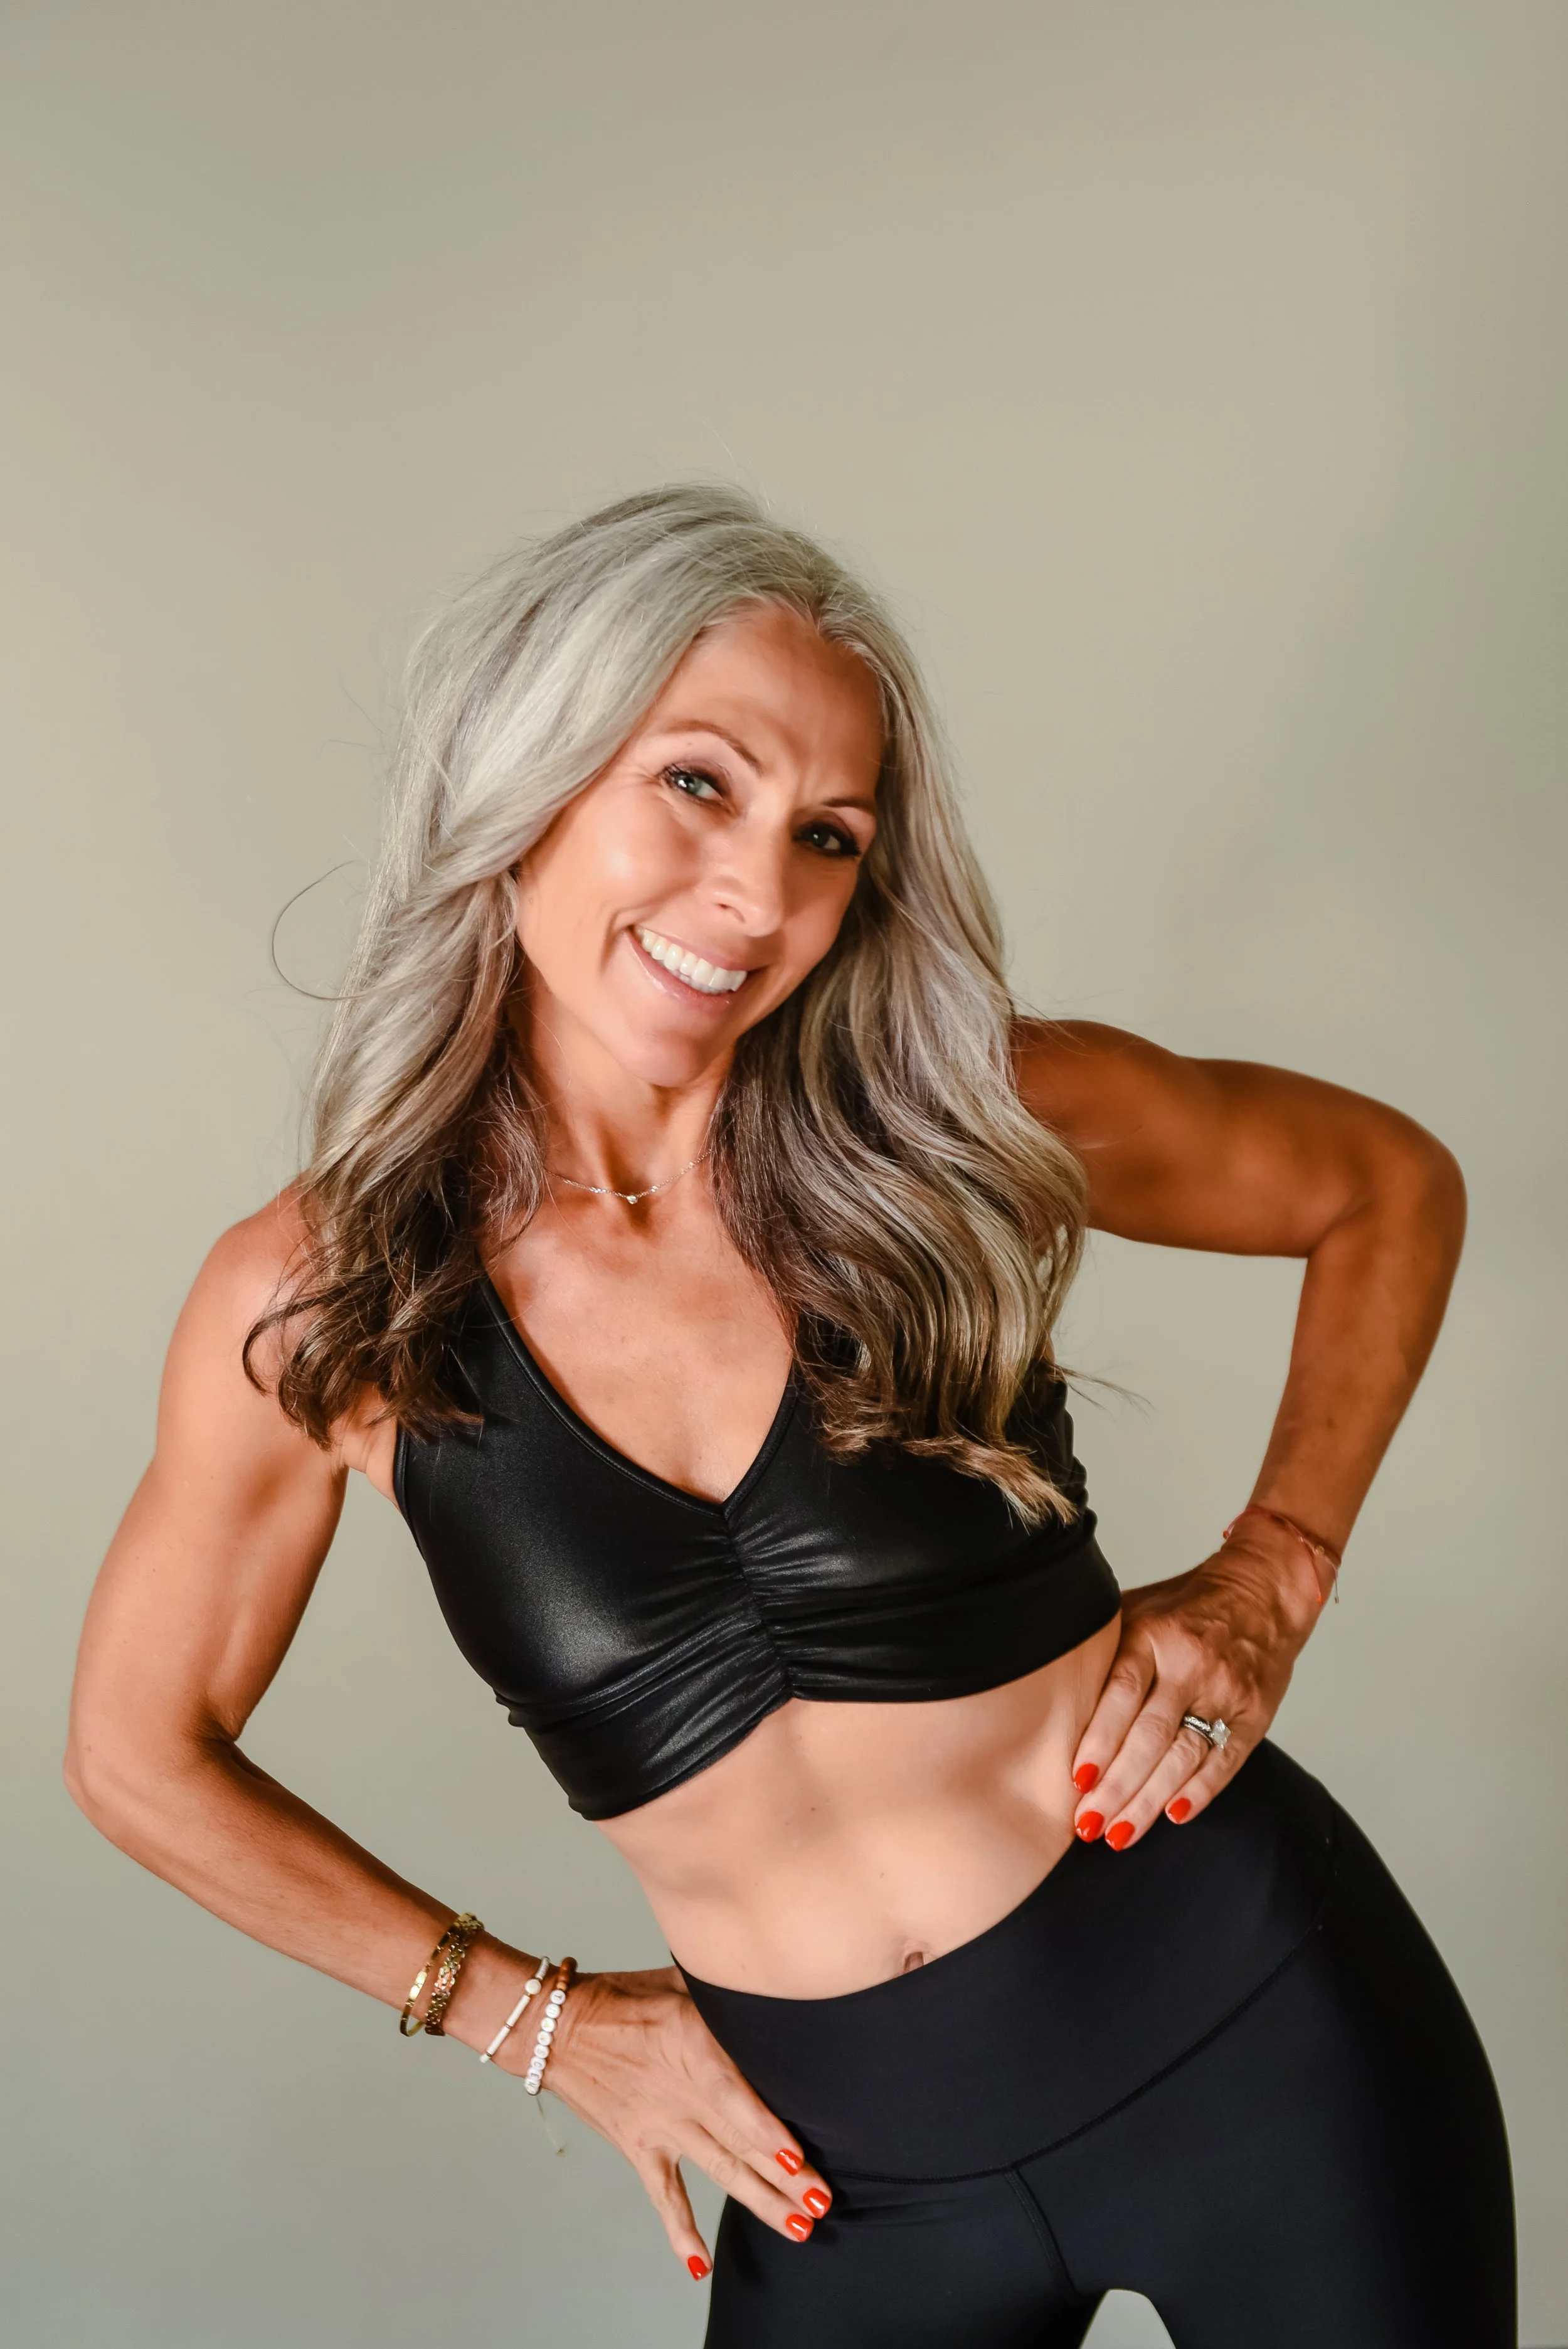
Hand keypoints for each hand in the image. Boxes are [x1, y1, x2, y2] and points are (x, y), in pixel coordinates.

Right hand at [520, 1963, 830, 2275]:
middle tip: (822, 2203)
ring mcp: (658, 2126)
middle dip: (785, 2176)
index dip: (765, 2130)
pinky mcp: (638, 2148)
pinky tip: (700, 2267)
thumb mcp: (678, 1979)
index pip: (733, 2096)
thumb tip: (771, 1986)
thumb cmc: (625, 1997)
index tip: (797, 2158)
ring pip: (718, 2170)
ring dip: (760, 2201)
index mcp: (690, 2044)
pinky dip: (680, 2232)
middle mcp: (679, 2092)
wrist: (558, 2029)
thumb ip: (723, 1992)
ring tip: (799, 2228)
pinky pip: (663, 2196)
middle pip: (739, 2140)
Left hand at [1069, 1519, 1324, 1849]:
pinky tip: (1173, 1816)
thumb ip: (1102, 1648)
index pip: (1122, 1695)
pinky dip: (1200, 1792)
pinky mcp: (1254, 1716)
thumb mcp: (1137, 1609)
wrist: (1261, 1593)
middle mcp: (1189, 1666)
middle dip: (1117, 1786)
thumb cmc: (1185, 1607)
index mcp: (1153, 1637)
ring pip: (1183, 1757)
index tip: (1076, 1780)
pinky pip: (1225, 1761)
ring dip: (1150, 1800)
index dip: (1099, 1740)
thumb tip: (1044, 1682)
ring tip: (1119, 1834)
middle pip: (1149, 1736)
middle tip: (1088, 1824)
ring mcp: (1225, 1693)